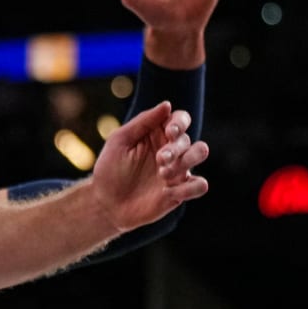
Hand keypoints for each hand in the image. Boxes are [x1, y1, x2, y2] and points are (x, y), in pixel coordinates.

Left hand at [92, 102, 209, 231]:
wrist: (106, 204)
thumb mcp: (120, 140)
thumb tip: (167, 105)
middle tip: (159, 159)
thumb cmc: (110, 168)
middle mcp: (171, 149)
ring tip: (163, 173)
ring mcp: (177, 170)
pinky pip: (200, 185)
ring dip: (186, 161)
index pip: (180, 119)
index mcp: (157, 133)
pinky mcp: (180, 192)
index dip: (180, 123)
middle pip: (189, 138)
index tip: (169, 132)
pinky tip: (168, 191)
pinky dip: (190, 187)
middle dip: (176, 147)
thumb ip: (143, 121)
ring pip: (201, 153)